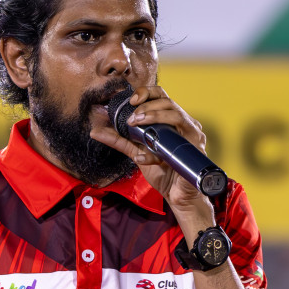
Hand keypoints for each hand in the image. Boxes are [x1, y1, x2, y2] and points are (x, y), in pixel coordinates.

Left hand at [89, 86, 214, 228]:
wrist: (176, 195)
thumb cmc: (162, 171)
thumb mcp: (135, 152)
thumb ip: (118, 140)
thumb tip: (95, 130)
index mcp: (171, 120)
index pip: (162, 96)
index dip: (147, 93)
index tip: (131, 101)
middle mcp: (184, 124)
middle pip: (169, 102)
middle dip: (147, 106)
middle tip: (131, 117)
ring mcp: (192, 136)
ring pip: (176, 116)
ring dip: (154, 117)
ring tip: (135, 124)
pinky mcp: (193, 152)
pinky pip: (174, 147)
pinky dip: (154, 153)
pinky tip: (141, 157)